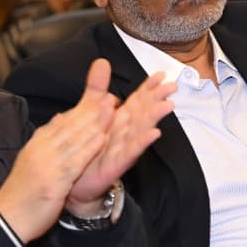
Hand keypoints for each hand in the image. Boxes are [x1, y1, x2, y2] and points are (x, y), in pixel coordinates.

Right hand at [0, 59, 117, 242]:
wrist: (7, 219)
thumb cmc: (23, 193)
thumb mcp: (32, 161)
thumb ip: (46, 141)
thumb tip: (58, 119)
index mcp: (36, 145)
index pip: (62, 122)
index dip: (82, 109)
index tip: (99, 98)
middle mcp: (40, 150)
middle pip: (69, 126)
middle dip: (91, 111)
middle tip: (110, 98)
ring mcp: (46, 165)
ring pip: (73, 139)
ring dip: (93, 124)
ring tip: (110, 110)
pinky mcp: (52, 181)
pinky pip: (74, 161)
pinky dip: (88, 148)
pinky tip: (102, 139)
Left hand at [65, 69, 175, 216]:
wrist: (75, 184)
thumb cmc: (87, 149)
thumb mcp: (89, 113)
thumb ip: (96, 88)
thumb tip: (102, 62)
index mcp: (118, 120)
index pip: (137, 100)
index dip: (148, 87)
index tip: (161, 74)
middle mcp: (124, 133)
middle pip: (143, 112)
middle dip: (157, 98)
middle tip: (172, 86)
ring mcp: (122, 149)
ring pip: (140, 130)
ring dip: (154, 117)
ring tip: (167, 105)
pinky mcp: (116, 164)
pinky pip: (131, 151)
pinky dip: (142, 142)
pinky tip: (154, 133)